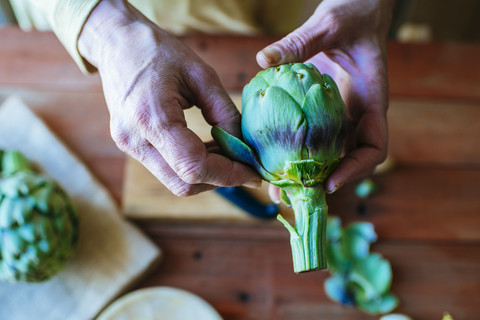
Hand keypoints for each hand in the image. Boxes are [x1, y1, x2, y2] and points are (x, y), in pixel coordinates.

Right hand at [78, 0, 260, 195]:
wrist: (118, 44)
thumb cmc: (159, 51)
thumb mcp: (202, 75)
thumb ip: (225, 113)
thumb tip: (244, 147)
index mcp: (151, 118)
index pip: (194, 166)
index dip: (229, 175)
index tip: (253, 173)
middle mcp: (135, 140)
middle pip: (184, 184)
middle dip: (219, 178)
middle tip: (244, 163)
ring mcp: (129, 146)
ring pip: (176, 181)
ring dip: (207, 174)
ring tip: (226, 151)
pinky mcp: (130, 146)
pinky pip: (167, 169)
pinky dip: (192, 165)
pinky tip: (206, 148)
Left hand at [257, 0, 392, 196]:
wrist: (353, 12)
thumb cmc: (351, 15)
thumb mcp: (329, 24)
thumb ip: (301, 42)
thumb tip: (265, 60)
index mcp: (371, 101)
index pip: (374, 148)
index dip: (356, 169)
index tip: (329, 181)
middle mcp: (357, 115)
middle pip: (347, 161)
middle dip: (323, 182)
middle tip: (294, 196)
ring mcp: (340, 116)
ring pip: (327, 154)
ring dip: (305, 174)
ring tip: (278, 191)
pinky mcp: (323, 112)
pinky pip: (312, 138)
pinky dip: (295, 152)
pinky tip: (270, 160)